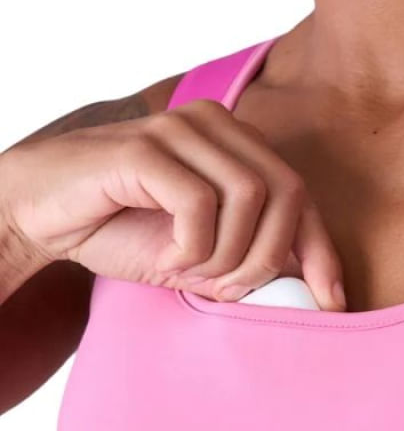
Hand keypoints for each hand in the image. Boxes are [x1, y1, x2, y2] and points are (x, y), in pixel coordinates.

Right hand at [0, 99, 346, 309]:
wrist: (44, 214)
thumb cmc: (124, 231)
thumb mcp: (201, 259)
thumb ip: (248, 265)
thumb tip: (305, 293)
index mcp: (236, 148)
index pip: (301, 197)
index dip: (322, 253)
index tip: (332, 303)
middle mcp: (215, 127)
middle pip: (287, 193)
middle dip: (269, 256)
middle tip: (233, 287)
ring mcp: (180, 130)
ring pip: (249, 196)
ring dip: (229, 253)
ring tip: (193, 269)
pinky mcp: (146, 146)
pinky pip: (199, 202)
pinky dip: (193, 244)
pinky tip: (170, 255)